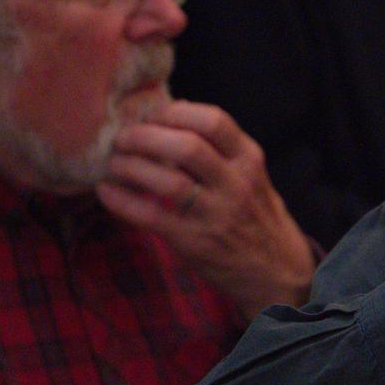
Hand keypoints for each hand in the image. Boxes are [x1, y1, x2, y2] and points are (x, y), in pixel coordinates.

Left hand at [96, 100, 315, 316]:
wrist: (277, 271)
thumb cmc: (257, 216)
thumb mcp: (252, 175)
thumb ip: (221, 151)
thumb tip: (172, 118)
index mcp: (250, 159)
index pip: (213, 120)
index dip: (174, 113)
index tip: (151, 116)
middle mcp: (236, 183)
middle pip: (186, 146)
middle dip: (144, 136)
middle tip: (122, 138)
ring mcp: (216, 214)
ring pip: (168, 181)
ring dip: (130, 167)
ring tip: (113, 163)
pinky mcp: (195, 242)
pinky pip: (151, 216)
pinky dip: (122, 201)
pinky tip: (107, 192)